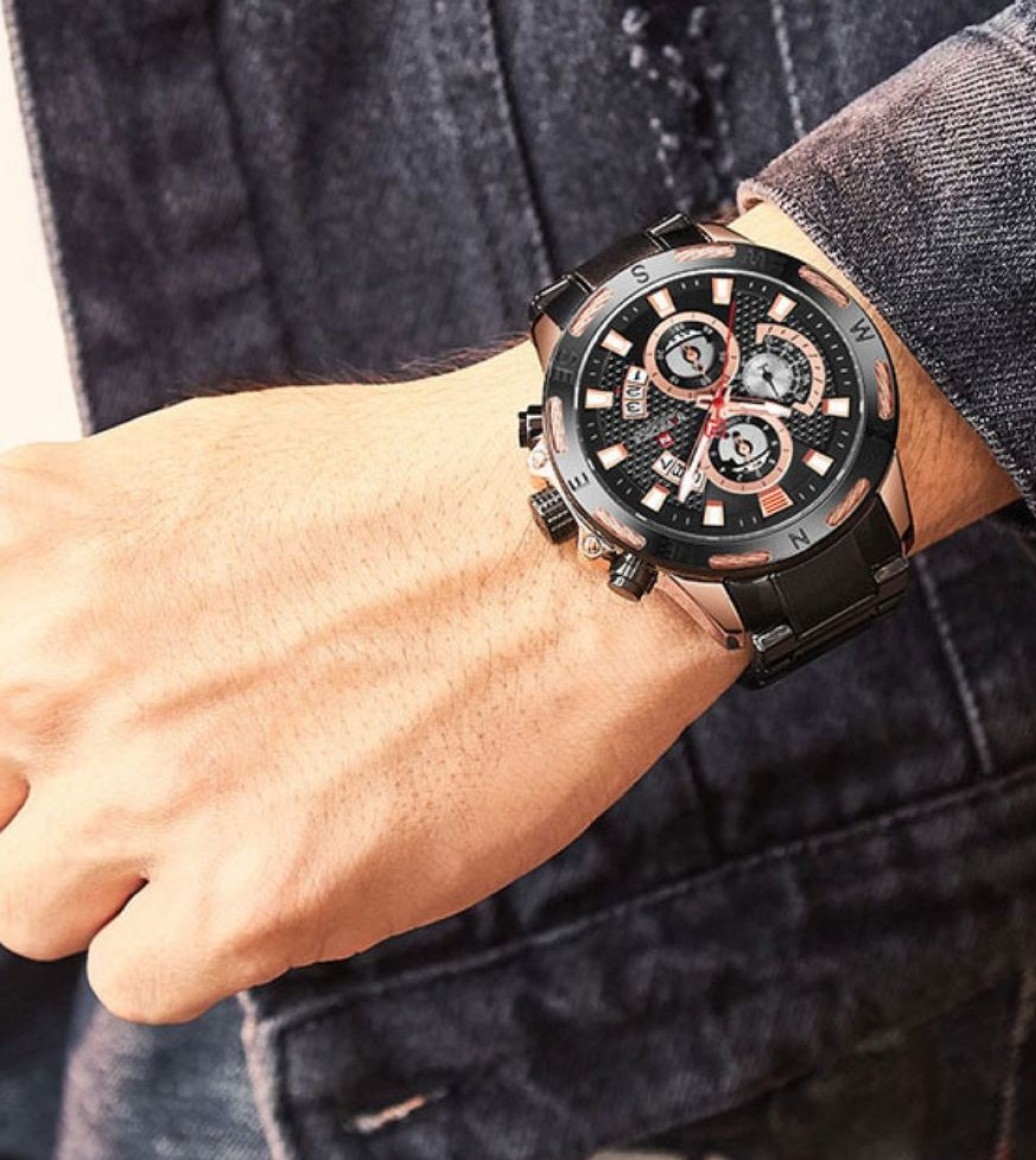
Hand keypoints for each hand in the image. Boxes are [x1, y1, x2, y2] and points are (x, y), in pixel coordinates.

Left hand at [0, 345, 742, 1022]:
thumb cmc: (412, 489)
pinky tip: (297, 853)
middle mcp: (60, 674)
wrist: (573, 535)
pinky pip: (143, 976)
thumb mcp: (193, 466)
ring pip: (35, 908)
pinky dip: (207, 933)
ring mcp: (150, 790)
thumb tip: (30, 647)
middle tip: (178, 758)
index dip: (18, 727)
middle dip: (60, 794)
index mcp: (32, 553)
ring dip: (127, 872)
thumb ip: (74, 568)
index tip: (65, 736)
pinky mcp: (255, 894)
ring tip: (247, 810)